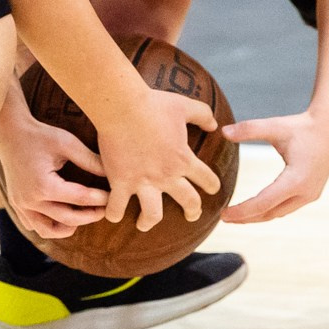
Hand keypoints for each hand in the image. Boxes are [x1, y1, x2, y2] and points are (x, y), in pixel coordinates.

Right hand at [0, 99, 109, 238]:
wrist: (10, 132)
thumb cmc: (40, 135)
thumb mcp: (68, 144)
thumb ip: (90, 160)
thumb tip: (113, 174)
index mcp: (44, 185)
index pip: (80, 198)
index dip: (100, 198)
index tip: (113, 196)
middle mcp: (30, 200)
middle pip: (67, 219)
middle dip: (90, 216)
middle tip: (105, 210)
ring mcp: (21, 205)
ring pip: (48, 230)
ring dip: (68, 228)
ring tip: (83, 216)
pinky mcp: (16, 204)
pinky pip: (34, 225)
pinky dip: (49, 226)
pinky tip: (62, 216)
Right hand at [94, 87, 218, 231]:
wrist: (122, 107)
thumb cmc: (153, 104)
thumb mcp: (184, 106)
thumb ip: (202, 115)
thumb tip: (215, 125)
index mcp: (184, 159)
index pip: (207, 179)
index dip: (212, 185)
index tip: (212, 189)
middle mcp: (167, 175)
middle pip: (188, 201)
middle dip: (193, 211)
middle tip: (192, 215)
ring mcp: (143, 182)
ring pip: (152, 215)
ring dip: (149, 222)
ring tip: (144, 224)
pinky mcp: (120, 182)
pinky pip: (117, 207)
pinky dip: (114, 213)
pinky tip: (112, 214)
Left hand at [219, 110, 328, 224]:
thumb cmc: (302, 126)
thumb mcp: (275, 126)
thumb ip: (249, 129)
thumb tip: (223, 131)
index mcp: (296, 180)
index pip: (263, 204)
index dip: (241, 211)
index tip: (223, 214)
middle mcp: (305, 192)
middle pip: (270, 213)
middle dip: (246, 217)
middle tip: (224, 217)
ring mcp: (311, 195)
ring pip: (279, 213)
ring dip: (258, 216)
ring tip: (237, 215)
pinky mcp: (312, 193)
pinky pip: (288, 207)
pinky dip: (270, 210)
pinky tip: (257, 207)